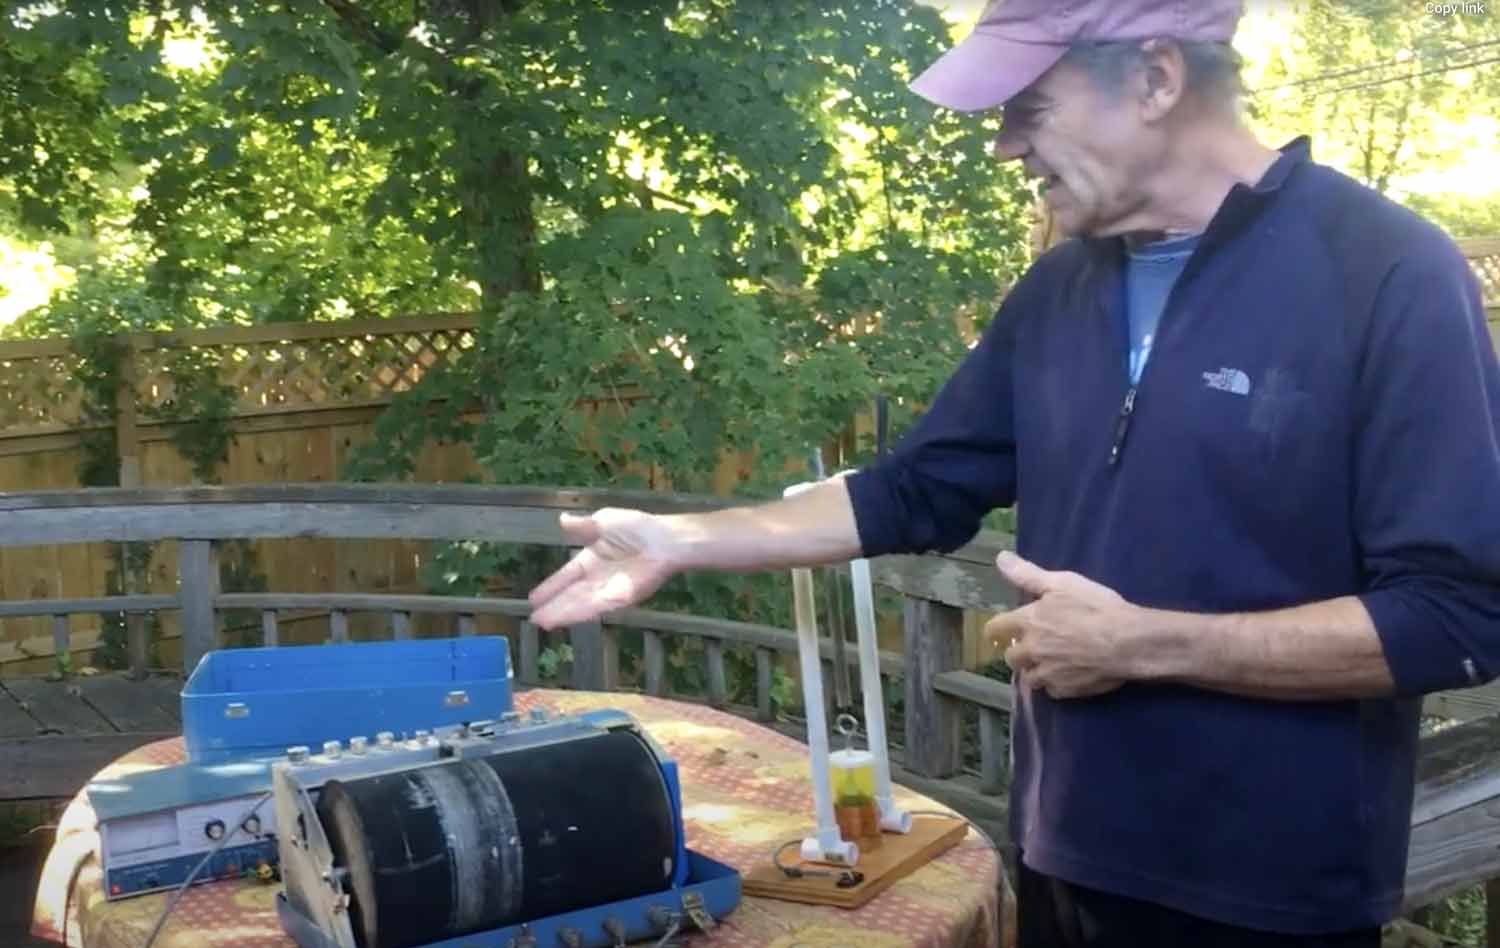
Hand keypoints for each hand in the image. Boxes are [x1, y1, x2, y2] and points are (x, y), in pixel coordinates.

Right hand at [527, 508, 682, 629]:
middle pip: (571, 594)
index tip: (533, 597)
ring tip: (542, 623)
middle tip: (534, 618)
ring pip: (579, 604)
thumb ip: (582, 526)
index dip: (551, 586)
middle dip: (553, 606)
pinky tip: (562, 619)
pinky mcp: (619, 599)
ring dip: (561, 614)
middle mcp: (598, 577)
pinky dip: (577, 613)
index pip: (567, 575)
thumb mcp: (604, 522)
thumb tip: (562, 519)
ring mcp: (608, 590)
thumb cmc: (637, 528)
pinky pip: (594, 607)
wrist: (664, 541)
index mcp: (593, 558)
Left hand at [985, 551, 1143, 698]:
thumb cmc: (1096, 608)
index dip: (996, 630)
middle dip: (1018, 652)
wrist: (1127, 642)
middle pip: (1011, 657)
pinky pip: (1051, 690)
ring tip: (1049, 663)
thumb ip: (1028, 574)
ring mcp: (1047, 674)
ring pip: (1029, 678)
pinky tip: (1067, 675)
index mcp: (1028, 622)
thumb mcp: (1063, 583)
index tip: (1000, 632)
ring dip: (1035, 670)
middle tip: (1033, 646)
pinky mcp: (1064, 691)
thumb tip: (1000, 559)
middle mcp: (1031, 651)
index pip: (995, 629)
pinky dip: (1055, 684)